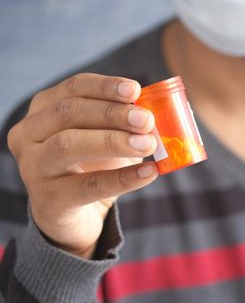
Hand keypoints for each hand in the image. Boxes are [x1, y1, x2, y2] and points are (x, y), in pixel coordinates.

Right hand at [7, 73, 158, 258]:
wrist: (76, 216)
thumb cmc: (93, 165)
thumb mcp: (107, 137)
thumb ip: (126, 122)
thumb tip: (157, 112)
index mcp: (44, 109)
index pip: (73, 88)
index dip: (105, 86)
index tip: (136, 89)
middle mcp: (29, 134)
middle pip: (68, 113)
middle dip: (112, 114)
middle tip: (146, 120)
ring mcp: (33, 167)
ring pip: (67, 145)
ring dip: (113, 141)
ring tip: (148, 144)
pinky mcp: (48, 200)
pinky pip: (87, 186)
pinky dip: (122, 179)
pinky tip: (149, 173)